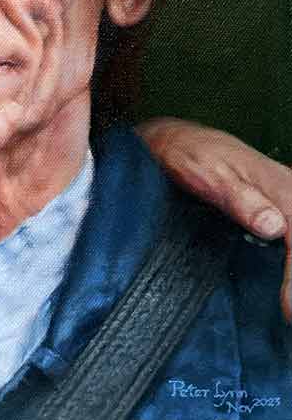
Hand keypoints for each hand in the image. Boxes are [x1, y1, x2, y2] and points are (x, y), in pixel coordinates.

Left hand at [136, 117, 291, 322]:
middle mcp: (290, 190)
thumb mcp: (208, 174)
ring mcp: (287, 199)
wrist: (178, 141)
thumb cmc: (191, 156)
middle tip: (290, 317)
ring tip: (290, 311)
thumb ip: (240, 199)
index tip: (290, 312)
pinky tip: (287, 291)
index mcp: (279, 185)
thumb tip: (275, 226)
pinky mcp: (282, 207)